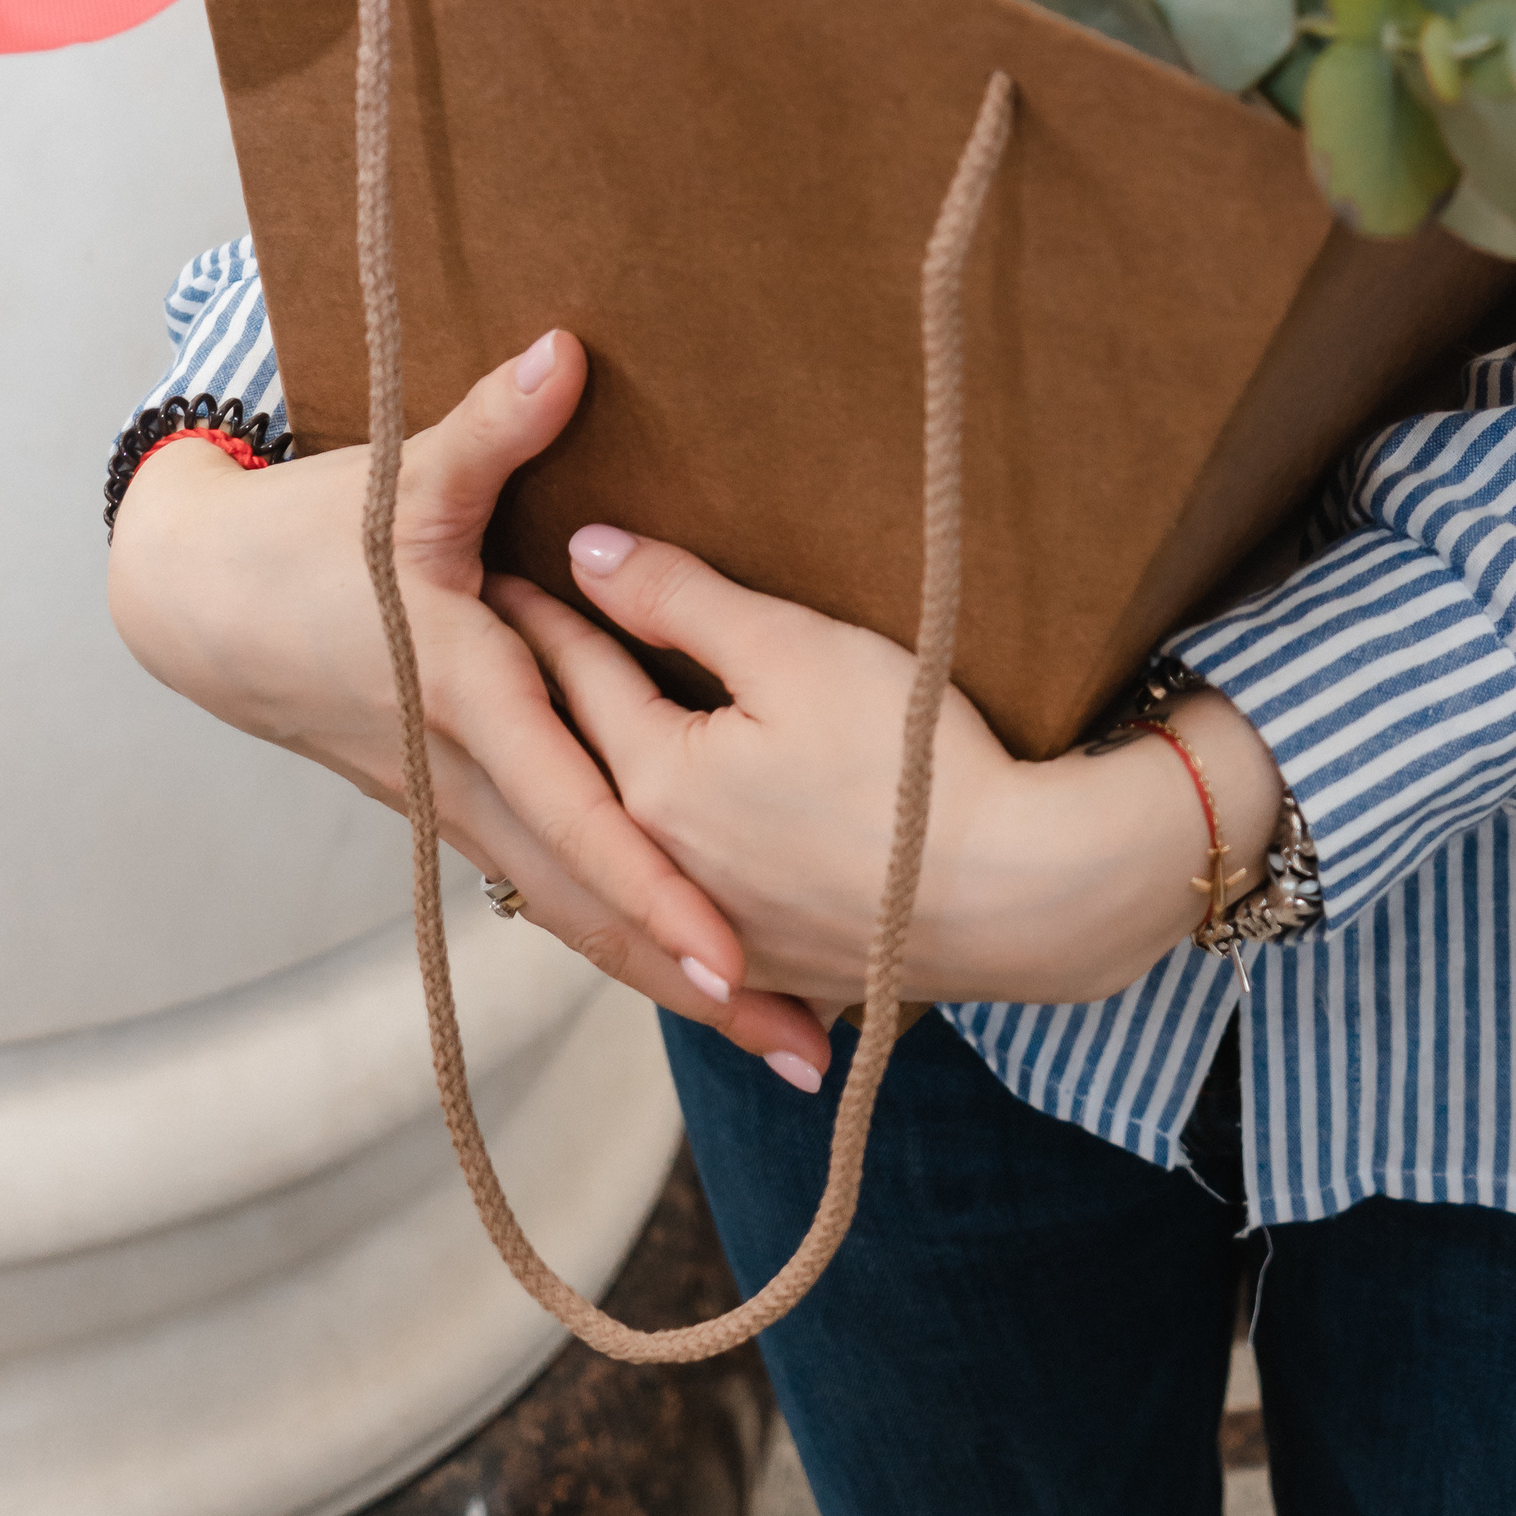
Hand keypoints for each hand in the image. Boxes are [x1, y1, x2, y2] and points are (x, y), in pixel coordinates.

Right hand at [108, 335, 835, 1087]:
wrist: (202, 606)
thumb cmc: (305, 538)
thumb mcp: (400, 477)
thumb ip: (493, 427)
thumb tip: (568, 350)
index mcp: (467, 700)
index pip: (577, 812)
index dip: (653, 885)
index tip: (731, 952)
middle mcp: (467, 775)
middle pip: (593, 902)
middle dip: (694, 975)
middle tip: (808, 1046)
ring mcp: (457, 803)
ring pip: (572, 910)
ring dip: (666, 970)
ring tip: (780, 1035)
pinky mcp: (454, 804)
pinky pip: (548, 882)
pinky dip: (616, 927)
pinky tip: (681, 965)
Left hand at [493, 529, 1284, 1011]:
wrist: (1020, 896)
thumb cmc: (908, 760)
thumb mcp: (795, 651)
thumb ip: (683, 600)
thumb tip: (587, 550)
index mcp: (658, 783)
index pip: (580, 677)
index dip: (544, 615)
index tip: (496, 571)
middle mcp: (665, 868)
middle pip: (587, 771)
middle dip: (543, 712)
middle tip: (501, 656)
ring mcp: (721, 930)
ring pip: (624, 860)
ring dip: (582, 817)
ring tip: (555, 772)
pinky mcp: (779, 965)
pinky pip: (687, 926)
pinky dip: (654, 899)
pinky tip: (651, 895)